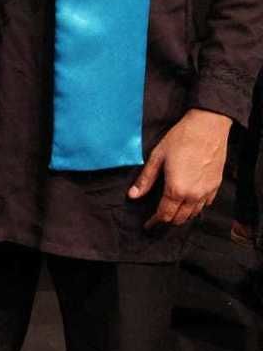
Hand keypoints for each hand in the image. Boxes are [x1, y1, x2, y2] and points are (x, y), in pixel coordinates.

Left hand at [127, 108, 231, 229]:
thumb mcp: (158, 157)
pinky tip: (190, 201)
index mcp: (176, 189)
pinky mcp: (216, 185)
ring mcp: (207, 191)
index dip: (154, 222)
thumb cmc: (181, 138)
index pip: (164, 215)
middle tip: (159, 217)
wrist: (208, 126)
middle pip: (180, 218)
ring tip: (173, 211)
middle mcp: (193, 195)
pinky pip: (206, 204)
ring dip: (182, 215)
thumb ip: (146, 179)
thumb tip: (133, 195)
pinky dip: (196, 207)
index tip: (148, 225)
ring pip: (194, 214)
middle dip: (168, 220)